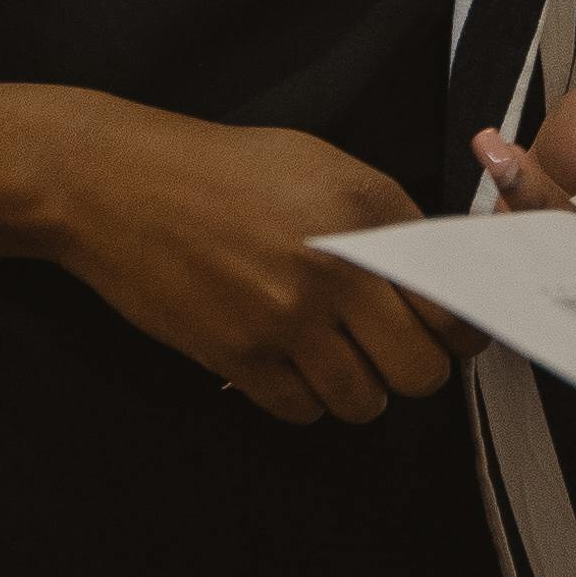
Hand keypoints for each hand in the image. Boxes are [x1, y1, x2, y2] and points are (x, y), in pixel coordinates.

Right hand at [32, 98, 462, 422]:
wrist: (114, 183)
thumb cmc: (218, 170)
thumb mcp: (318, 164)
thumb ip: (384, 220)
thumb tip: (438, 277)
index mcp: (364, 213)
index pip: (453, 305)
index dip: (460, 331)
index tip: (448, 334)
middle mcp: (334, 269)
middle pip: (421, 371)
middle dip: (414, 371)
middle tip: (391, 353)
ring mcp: (284, 319)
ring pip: (364, 402)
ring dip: (358, 390)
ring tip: (334, 360)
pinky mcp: (237, 355)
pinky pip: (302, 412)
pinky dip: (303, 399)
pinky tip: (287, 365)